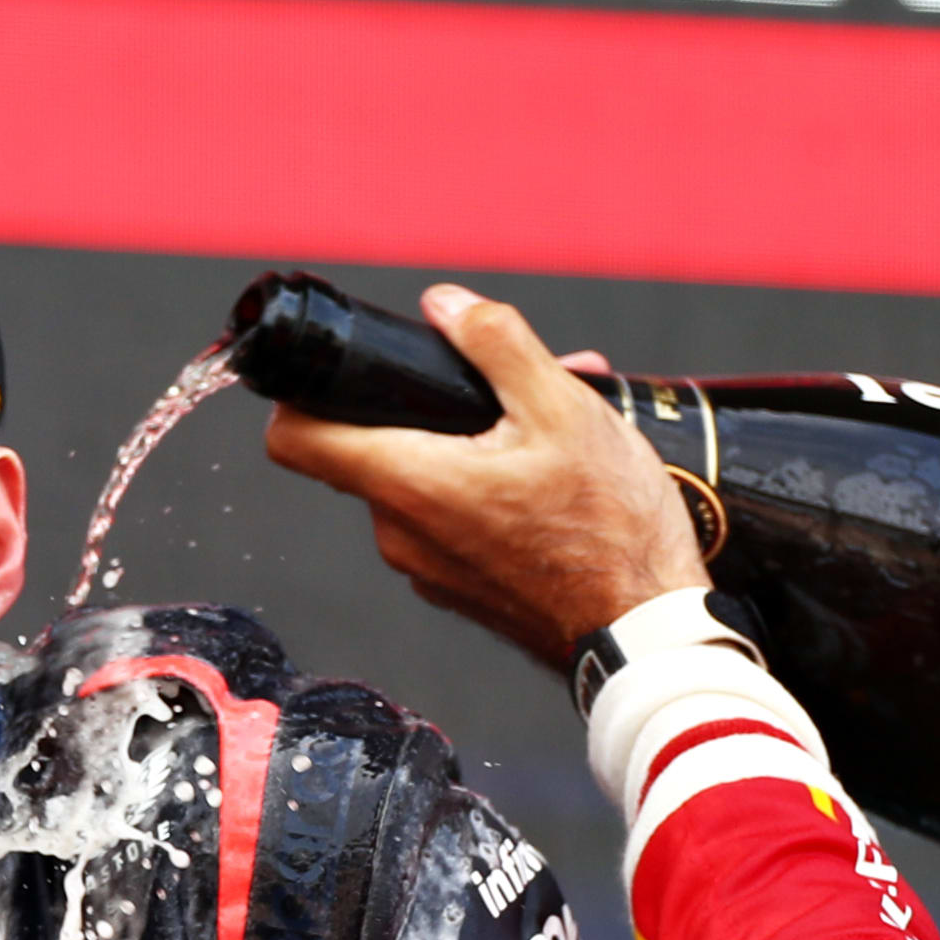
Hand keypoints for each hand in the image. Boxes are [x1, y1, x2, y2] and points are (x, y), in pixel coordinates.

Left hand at [260, 282, 707, 671]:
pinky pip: (453, 518)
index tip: (343, 368)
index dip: (303, 391)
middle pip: (376, 445)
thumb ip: (497, 344)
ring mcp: (428, 568)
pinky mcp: (459, 588)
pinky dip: (489, 484)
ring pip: (425, 478)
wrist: (646, 634)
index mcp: (409, 485)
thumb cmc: (612, 532)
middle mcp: (401, 535)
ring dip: (475, 440)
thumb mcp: (564, 409)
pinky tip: (555, 469)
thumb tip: (447, 305)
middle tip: (511, 382)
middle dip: (435, 403)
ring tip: (558, 418)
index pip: (294, 438)